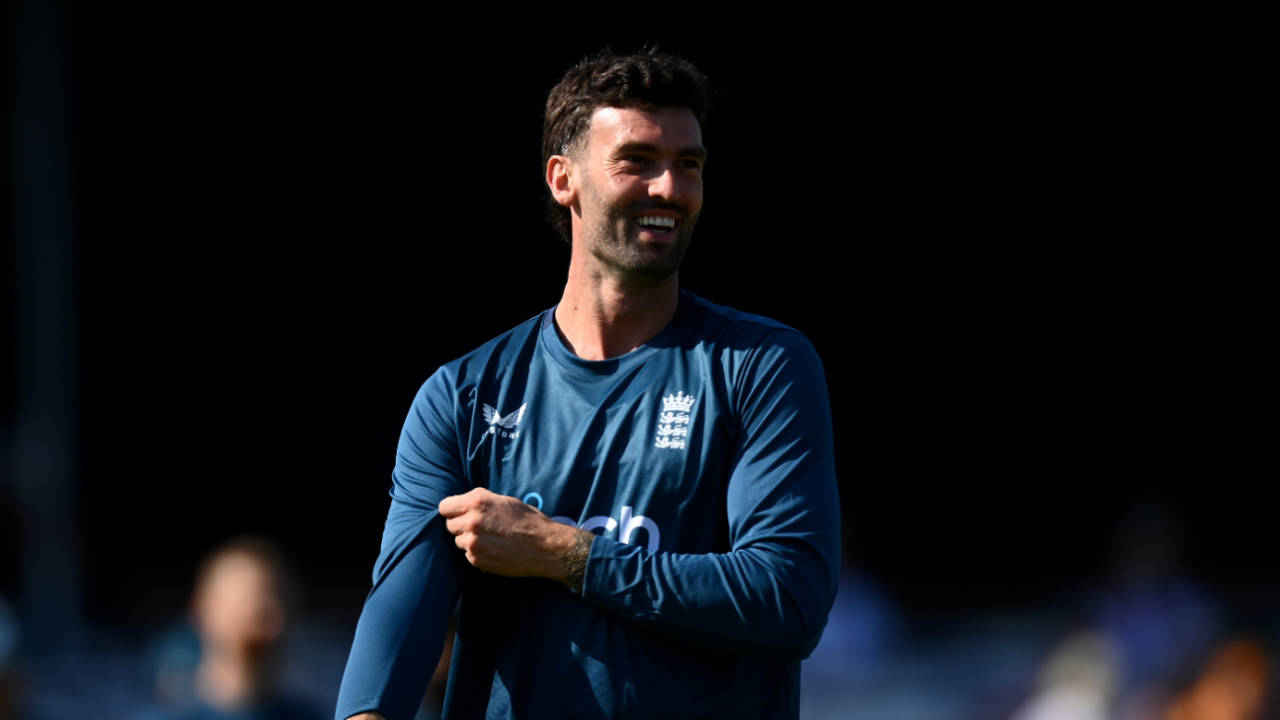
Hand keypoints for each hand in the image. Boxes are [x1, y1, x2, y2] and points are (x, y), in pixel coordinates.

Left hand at [439, 488, 591, 587]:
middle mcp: (471, 521)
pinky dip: (478, 553)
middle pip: (449, 525)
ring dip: (469, 540)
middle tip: (480, 527)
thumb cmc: (527, 520)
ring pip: (458, 541)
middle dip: (461, 526)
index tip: (458, 513)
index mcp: (477, 502)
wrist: (545, 546)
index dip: (452, 510)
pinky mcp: (477, 560)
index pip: (444, 507)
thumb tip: (460, 505)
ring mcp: (473, 543)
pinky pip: (468, 555)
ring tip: (491, 539)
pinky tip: (495, 550)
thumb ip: (479, 501)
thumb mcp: (503, 501)